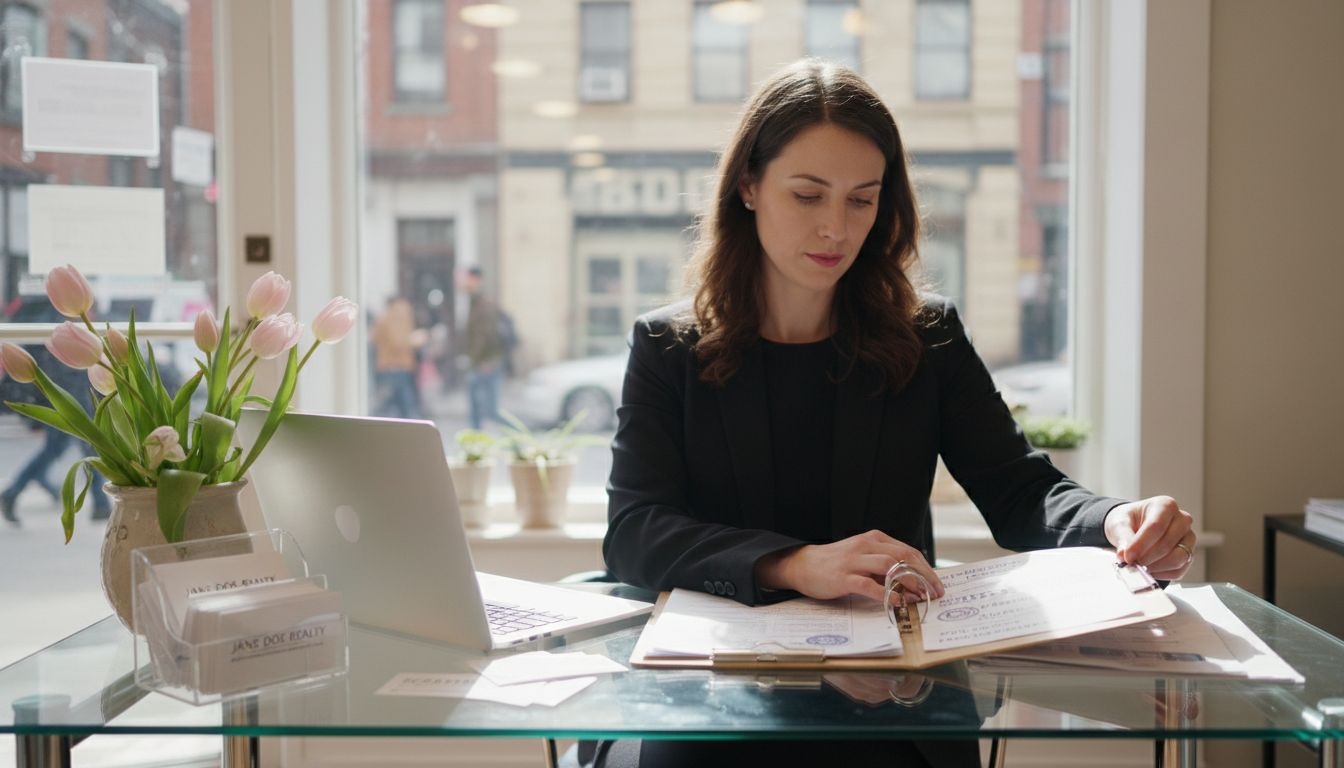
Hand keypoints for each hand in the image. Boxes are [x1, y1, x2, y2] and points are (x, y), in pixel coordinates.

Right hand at [754, 530, 944, 602]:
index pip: (908, 551)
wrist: (802, 564)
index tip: (937, 584)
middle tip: (935, 593)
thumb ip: (884, 564)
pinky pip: (868, 585)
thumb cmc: (836, 563)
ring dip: (909, 583)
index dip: (926, 569)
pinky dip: (885, 594)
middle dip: (924, 576)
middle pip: (903, 557)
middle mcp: (866, 546)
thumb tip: (914, 580)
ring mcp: (854, 561)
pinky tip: (896, 602)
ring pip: (889, 567)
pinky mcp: (843, 577)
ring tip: (919, 598)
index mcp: (874, 539)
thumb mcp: (863, 556)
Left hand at [1104, 496, 1195, 580]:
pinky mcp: (1189, 554)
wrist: (1135, 527)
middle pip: (1167, 543)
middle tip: (1131, 564)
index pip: (1156, 526)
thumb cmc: (1129, 521)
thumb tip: (1124, 555)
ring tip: (1139, 567)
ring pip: (1179, 558)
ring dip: (1156, 567)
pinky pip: (1180, 570)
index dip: (1140, 544)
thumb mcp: (1120, 523)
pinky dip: (1163, 574)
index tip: (1127, 557)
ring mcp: (1188, 538)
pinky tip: (1148, 571)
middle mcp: (1182, 520)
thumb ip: (1122, 537)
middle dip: (1147, 557)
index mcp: (1165, 505)